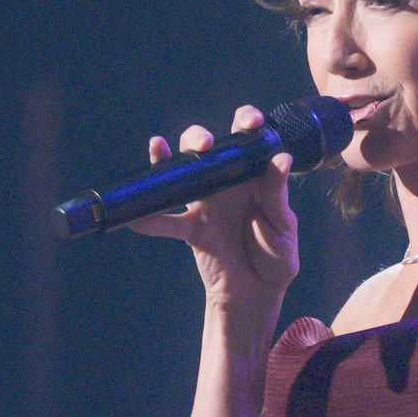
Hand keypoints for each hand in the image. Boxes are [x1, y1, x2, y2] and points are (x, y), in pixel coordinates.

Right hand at [126, 105, 299, 315]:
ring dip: (168, 159)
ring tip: (159, 146)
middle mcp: (227, 183)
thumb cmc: (277, 258)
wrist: (258, 295)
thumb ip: (277, 196)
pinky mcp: (191, 229)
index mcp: (254, 176)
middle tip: (203, 145)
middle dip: (198, 137)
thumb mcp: (284, 228)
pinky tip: (134, 216)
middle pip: (206, 148)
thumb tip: (282, 159)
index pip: (248, 140)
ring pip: (182, 173)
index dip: (247, 122)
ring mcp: (205, 204)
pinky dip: (148, 219)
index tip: (250, 122)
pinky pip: (166, 221)